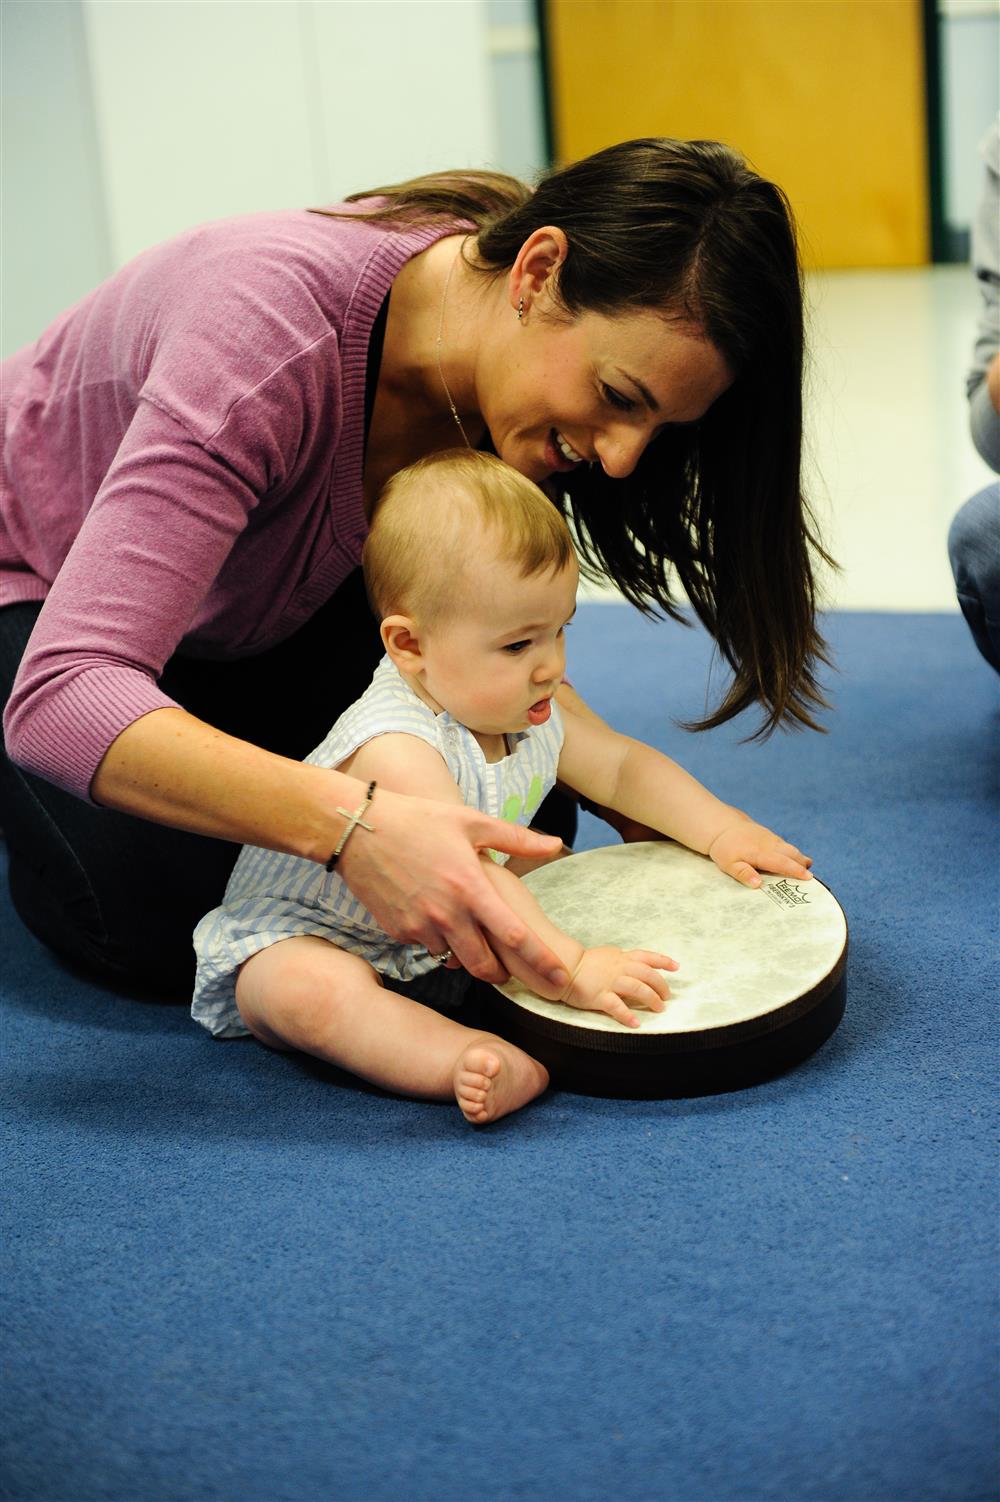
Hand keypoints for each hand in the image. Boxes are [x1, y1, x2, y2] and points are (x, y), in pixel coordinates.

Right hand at [335, 789, 569, 989]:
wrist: (359, 829)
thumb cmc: (419, 820)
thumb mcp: (471, 822)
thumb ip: (516, 839)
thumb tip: (556, 844)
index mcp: (471, 888)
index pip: (515, 936)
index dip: (541, 961)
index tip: (560, 978)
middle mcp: (447, 914)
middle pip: (484, 965)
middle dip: (501, 974)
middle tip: (510, 971)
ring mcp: (420, 926)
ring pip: (454, 959)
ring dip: (467, 956)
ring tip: (471, 938)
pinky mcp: (399, 931)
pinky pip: (427, 947)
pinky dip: (438, 941)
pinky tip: (438, 921)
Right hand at [562, 946, 677, 1028]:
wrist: (564, 968)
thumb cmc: (585, 964)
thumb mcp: (607, 956)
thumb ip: (623, 960)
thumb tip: (638, 964)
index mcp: (621, 958)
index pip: (646, 957)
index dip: (663, 961)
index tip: (676, 967)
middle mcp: (619, 968)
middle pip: (647, 974)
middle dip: (661, 986)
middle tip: (667, 997)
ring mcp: (609, 982)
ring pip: (637, 988)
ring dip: (651, 999)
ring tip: (659, 1008)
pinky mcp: (599, 996)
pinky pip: (616, 1006)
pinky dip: (628, 1015)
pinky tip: (636, 1023)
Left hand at [708, 817, 812, 887]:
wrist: (722, 826)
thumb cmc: (725, 848)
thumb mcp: (729, 864)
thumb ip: (743, 873)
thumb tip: (758, 884)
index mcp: (761, 853)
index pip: (782, 862)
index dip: (796, 871)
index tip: (809, 878)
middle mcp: (770, 844)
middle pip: (792, 854)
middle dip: (802, 864)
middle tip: (810, 877)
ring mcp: (771, 839)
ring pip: (790, 848)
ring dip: (799, 858)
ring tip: (806, 868)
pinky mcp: (771, 837)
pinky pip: (785, 845)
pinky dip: (792, 853)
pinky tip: (795, 860)